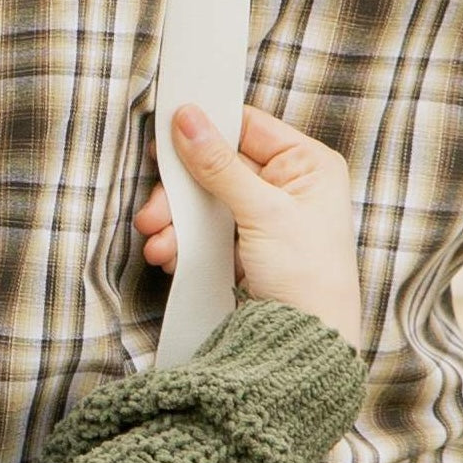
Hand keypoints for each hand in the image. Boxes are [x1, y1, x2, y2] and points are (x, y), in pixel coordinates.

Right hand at [135, 105, 361, 348]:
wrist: (308, 345)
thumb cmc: (308, 276)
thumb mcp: (263, 212)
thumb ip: (219, 164)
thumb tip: (187, 118)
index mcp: (307, 164)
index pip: (246, 126)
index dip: (206, 128)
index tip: (166, 134)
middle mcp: (287, 183)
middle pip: (216, 165)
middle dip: (180, 191)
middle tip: (154, 210)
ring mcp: (264, 213)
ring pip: (204, 198)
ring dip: (175, 219)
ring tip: (158, 242)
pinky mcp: (245, 240)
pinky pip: (205, 226)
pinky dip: (184, 239)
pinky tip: (170, 255)